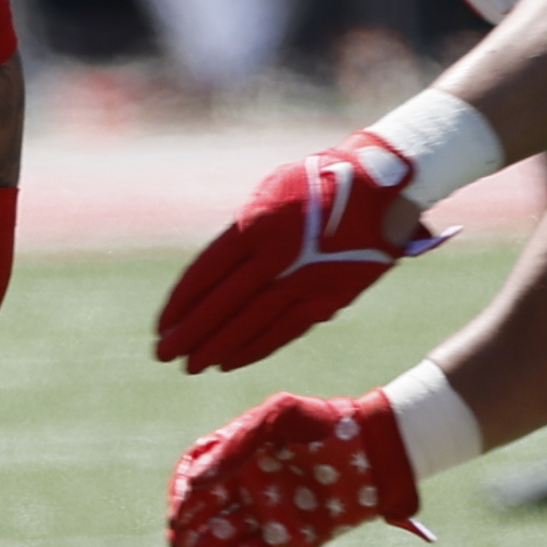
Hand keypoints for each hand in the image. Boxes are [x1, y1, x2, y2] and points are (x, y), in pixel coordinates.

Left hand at [154, 131, 442, 372]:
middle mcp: (279, 255)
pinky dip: (256, 348)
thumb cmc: (320, 181)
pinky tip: (231, 362)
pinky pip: (286, 329)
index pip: (207, 272)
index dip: (182, 303)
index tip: (162, 325)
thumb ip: (244, 230)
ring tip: (193, 365)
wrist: (383, 184)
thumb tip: (218, 271)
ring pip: (253, 322)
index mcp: (257, 224)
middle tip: (164, 355)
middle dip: (192, 334)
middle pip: (225, 303)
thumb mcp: (272, 192)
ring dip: (219, 347)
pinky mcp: (329, 297)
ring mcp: (306, 279)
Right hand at [166, 389, 421, 546]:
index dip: (181, 495)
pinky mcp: (286, 539)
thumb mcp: (279, 415)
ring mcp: (265, 513)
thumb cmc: (326, 423)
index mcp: (237, 453)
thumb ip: (238, 442)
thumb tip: (197, 480)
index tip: (180, 513)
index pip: (194, 476)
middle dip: (186, 534)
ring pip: (222, 541)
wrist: (375, 451)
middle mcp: (245, 485)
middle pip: (203, 514)